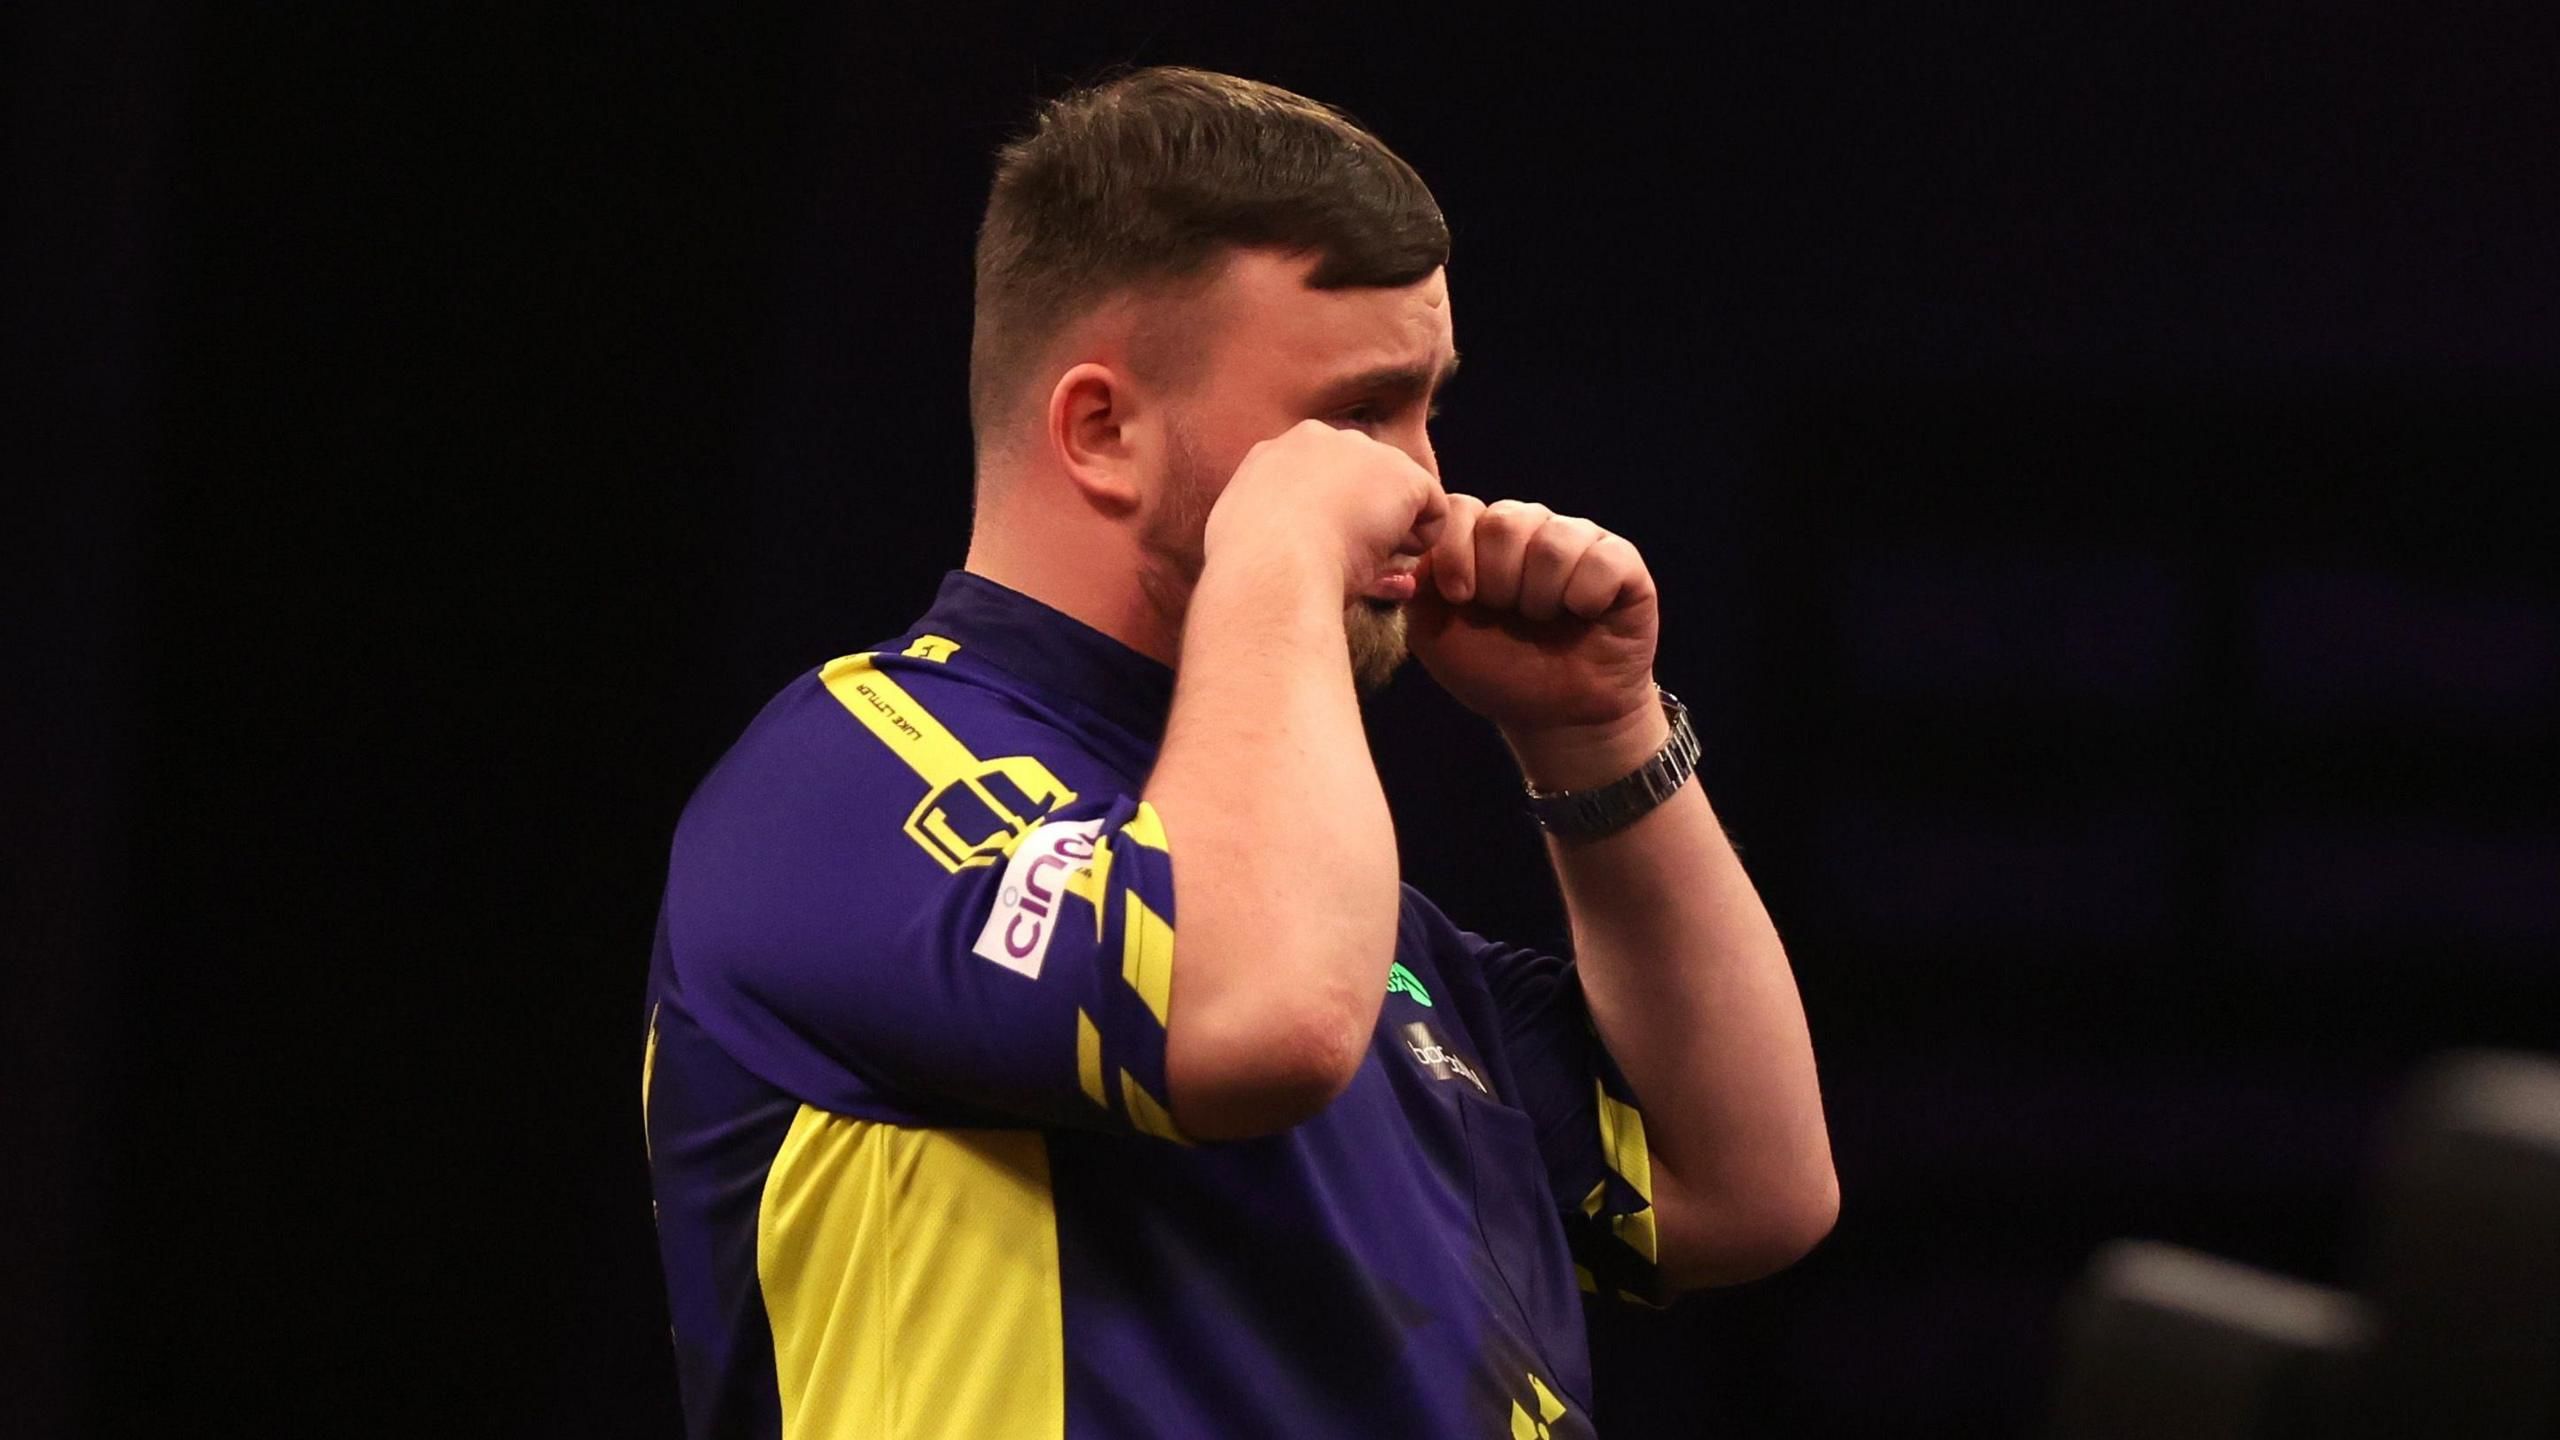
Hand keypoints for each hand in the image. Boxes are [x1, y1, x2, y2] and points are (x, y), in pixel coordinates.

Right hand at [1204, 420, 1446, 601]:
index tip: (1318, 551)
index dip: (1327, 517)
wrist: (1270, 569)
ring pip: (1395, 492)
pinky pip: (1433, 509)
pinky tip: (1388, 561)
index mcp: (1273, 454)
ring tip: (1364, 563)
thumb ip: (1270, 520)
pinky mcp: (1400, 474)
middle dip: (1363, 515)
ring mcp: (1362, 451)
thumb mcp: (1243, 535)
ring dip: (1388, 528)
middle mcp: (1316, 438)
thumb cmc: (1250, 570)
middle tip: (1348, 558)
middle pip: (1360, 477)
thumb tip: (1292, 534)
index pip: (1319, 478)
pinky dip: (1421, 541)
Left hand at [1408, 496, 1663, 783]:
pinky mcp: (1623, 562)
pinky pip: (1602, 559)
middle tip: (1510, 615)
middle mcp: (1530, 529)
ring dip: (1541, 597)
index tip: (1459, 597)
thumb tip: (1418, 546)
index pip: (1461, 508)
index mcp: (1482, 540)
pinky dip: (1586, 597)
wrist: (1557, 717)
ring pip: (1553, 541)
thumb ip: (1417, 587)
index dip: (1455, 552)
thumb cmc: (1496, 673)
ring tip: (1545, 620)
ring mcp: (1578, 540)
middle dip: (1499, 583)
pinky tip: (1584, 616)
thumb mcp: (1436, 635)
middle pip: (1505, 522)